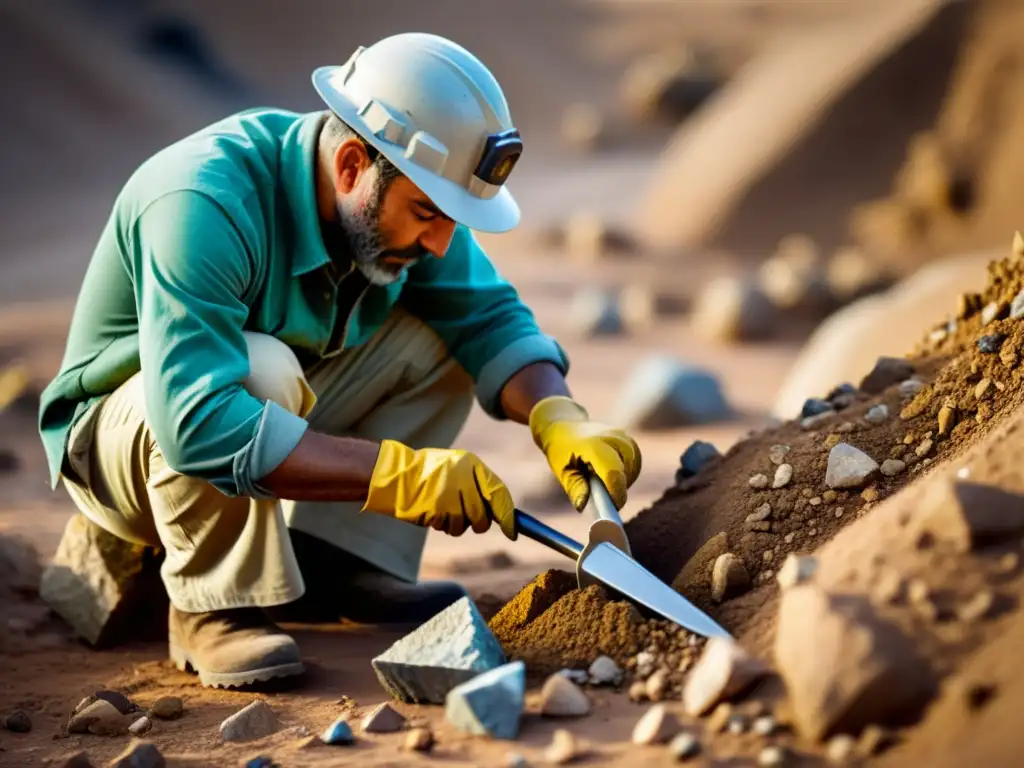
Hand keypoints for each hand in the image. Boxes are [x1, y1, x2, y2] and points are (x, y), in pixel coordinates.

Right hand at [361, 440, 516, 539]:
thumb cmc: (429, 475)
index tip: (512, 531)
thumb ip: (477, 485)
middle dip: (476, 522)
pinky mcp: (436, 508)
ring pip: (466, 525)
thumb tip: (501, 514)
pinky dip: (442, 525)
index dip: (507, 515)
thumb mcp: (456, 468)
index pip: (498, 492)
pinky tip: (431, 511)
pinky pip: (448, 527)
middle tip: (462, 516)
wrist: (395, 475)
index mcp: (471, 463)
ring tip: (442, 509)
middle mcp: (463, 477)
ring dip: (456, 524)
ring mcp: (449, 493)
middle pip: (483, 515)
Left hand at [529, 396, 640, 509]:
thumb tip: (584, 506)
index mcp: (594, 445)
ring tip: (601, 478)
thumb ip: (574, 488)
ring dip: (621, 482)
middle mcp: (614, 439)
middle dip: (616, 490)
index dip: (615, 495)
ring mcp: (624, 438)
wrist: (566, 425)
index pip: (613, 474)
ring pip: (632, 471)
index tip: (611, 508)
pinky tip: (610, 473)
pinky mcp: (630, 441)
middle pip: (625, 475)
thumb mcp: (562, 471)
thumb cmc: (562, 450)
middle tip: (598, 492)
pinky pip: (634, 465)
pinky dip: (626, 474)